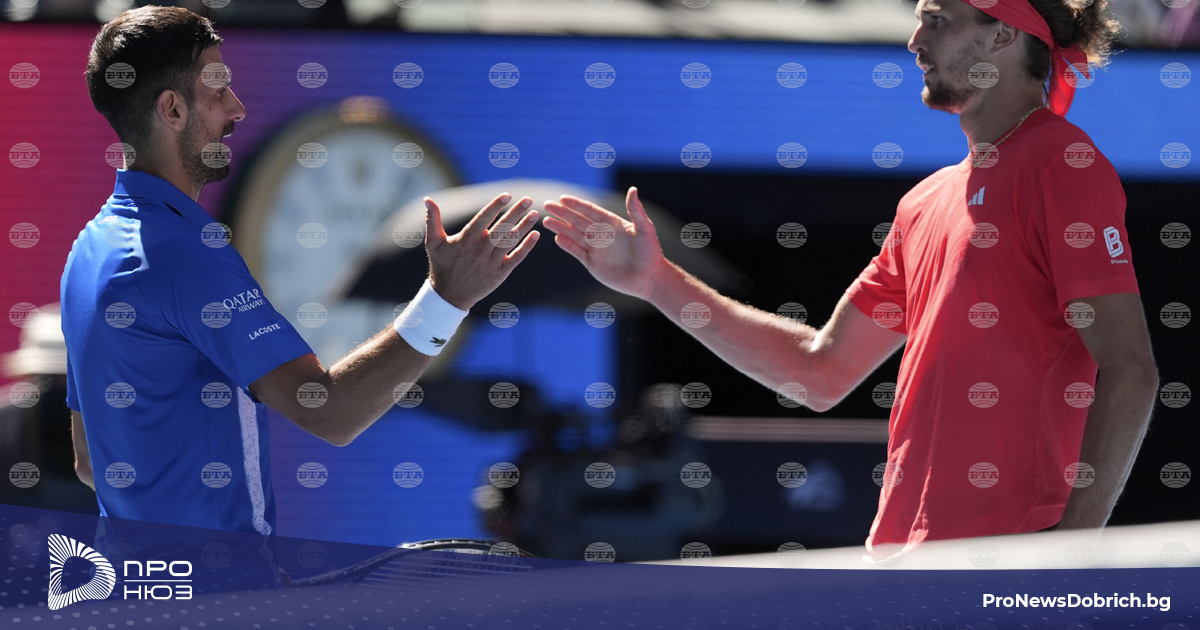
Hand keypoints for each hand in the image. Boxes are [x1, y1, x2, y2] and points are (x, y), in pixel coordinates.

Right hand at [425, 192, 539, 309]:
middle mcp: (480, 250)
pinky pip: (516, 258)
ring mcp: (491, 262)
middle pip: (501, 228)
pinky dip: (526, 247)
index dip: (495, 206)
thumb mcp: (433, 243)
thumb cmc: (441, 265)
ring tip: (535, 214)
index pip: (483, 219)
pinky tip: (536, 235)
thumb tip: (427, 199)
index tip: (507, 195)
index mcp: (466, 240)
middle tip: (527, 200)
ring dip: (524, 226)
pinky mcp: (500, 274)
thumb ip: (433, 220)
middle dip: (515, 213)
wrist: (449, 296)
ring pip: (510, 241)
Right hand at [541, 187, 663, 299]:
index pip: (591, 211)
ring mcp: (596, 249)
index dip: (577, 205)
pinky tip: (557, 238)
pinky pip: (577, 252)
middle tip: (547, 205)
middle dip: (563, 213)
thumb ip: (636, 210)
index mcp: (612, 224)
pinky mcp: (593, 264)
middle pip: (578, 221)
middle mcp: (602, 234)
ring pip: (574, 235)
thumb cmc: (650, 252)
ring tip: (546, 221)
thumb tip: (633, 189)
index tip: (563, 198)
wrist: (649, 279)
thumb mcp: (645, 229)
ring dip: (560, 228)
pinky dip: (567, 245)